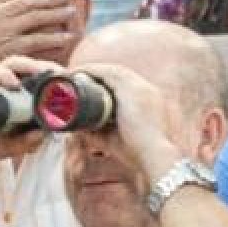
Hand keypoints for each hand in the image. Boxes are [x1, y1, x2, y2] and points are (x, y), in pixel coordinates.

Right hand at [0, 55, 53, 167]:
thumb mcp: (7, 148)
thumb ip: (26, 142)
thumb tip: (45, 135)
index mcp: (9, 97)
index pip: (32, 79)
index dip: (50, 75)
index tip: (68, 78)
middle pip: (24, 66)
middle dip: (44, 66)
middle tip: (61, 71)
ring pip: (8, 64)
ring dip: (27, 65)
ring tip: (43, 71)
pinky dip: (1, 77)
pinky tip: (12, 84)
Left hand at [70, 61, 182, 178]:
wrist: (153, 155)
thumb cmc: (137, 152)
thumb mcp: (116, 139)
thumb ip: (100, 132)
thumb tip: (79, 128)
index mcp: (148, 101)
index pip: (124, 85)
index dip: (106, 84)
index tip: (90, 87)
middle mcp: (146, 89)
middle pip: (117, 75)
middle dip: (97, 74)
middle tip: (78, 78)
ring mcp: (139, 87)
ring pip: (111, 71)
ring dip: (92, 70)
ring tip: (74, 73)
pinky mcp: (131, 88)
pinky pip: (107, 73)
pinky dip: (91, 70)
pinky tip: (78, 72)